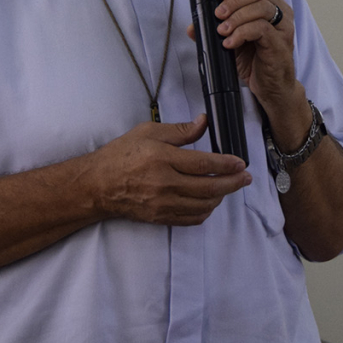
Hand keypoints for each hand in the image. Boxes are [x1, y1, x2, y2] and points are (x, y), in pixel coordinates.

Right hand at [89, 115, 250, 225]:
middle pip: (209, 187)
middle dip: (233, 183)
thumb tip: (203, 122)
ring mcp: (163, 204)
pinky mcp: (160, 217)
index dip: (227, 164)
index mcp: (163, 159)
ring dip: (221, 197)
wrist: (97, 185)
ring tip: (229, 188)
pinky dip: (205, 212)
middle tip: (245, 178)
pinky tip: (210, 202)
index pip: (204, 164)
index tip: (240, 163)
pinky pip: (191, 219)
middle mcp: (165, 184)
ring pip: (203, 205)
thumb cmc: (120, 155)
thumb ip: (179, 130)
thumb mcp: (148, 132)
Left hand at [203, 0, 296, 106]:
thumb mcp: (232, 42)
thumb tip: (192, 27)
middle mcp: (281, 14)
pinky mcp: (280, 44)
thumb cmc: (255, 61)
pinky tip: (230, 43)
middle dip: (233, 1)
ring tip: (222, 31)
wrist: (270, 88)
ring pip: (261, 8)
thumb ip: (214, 31)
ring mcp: (282, 28)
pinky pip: (261, 29)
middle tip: (218, 14)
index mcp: (271, 6)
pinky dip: (241, 33)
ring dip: (236, 17)